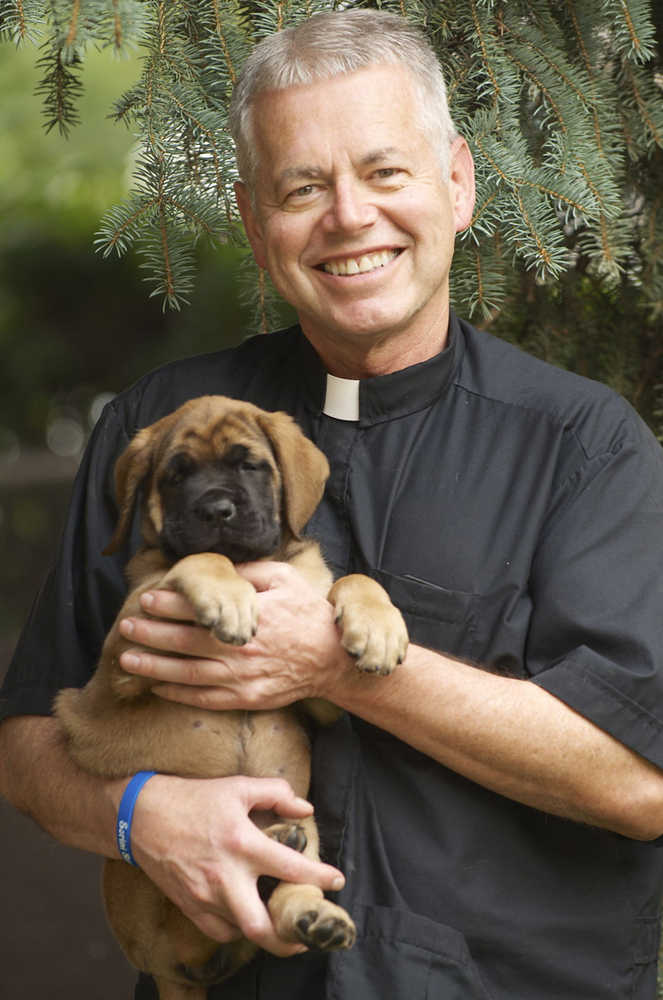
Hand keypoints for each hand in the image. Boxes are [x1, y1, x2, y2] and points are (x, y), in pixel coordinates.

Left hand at [118, 561, 351, 709]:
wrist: (333, 659)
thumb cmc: (308, 614)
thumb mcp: (284, 579)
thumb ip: (250, 571)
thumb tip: (219, 568)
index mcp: (249, 616)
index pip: (199, 609)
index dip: (169, 604)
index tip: (147, 598)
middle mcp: (242, 648)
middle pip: (185, 642)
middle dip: (151, 634)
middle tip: (125, 626)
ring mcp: (243, 678)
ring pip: (188, 674)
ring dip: (154, 666)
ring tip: (127, 658)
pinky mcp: (247, 698)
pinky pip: (205, 698)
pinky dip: (178, 694)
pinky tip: (157, 687)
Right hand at [127, 773, 344, 954]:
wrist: (142, 816)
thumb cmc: (194, 798)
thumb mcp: (238, 786)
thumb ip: (277, 793)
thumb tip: (306, 810)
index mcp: (242, 843)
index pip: (291, 868)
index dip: (320, 878)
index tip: (337, 882)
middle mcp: (226, 877)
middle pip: (261, 927)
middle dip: (289, 939)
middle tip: (305, 933)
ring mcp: (205, 896)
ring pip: (242, 932)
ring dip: (265, 931)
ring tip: (280, 924)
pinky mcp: (189, 906)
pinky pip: (220, 931)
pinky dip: (238, 927)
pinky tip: (247, 915)